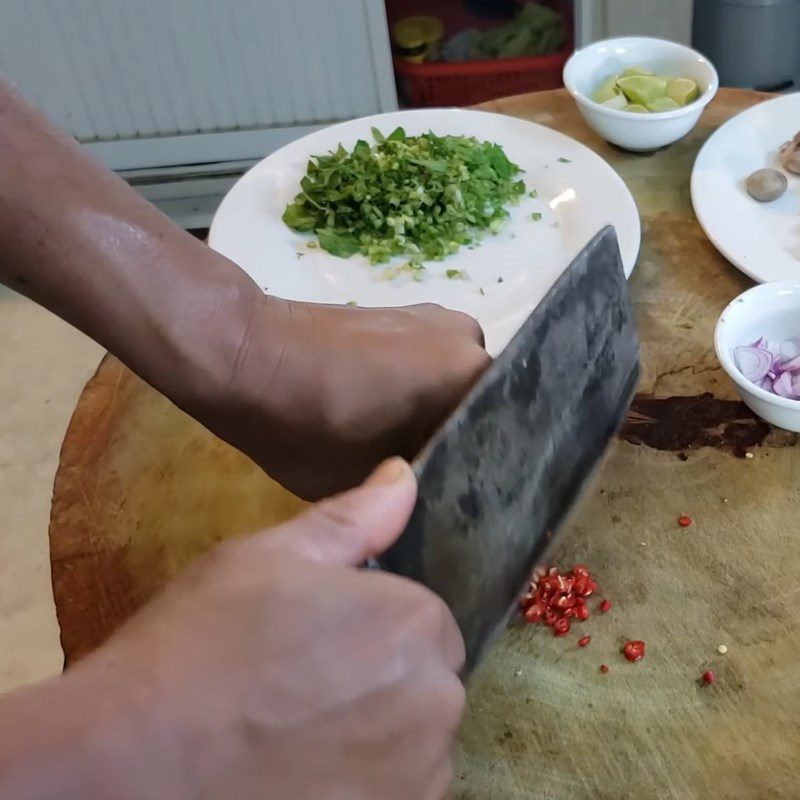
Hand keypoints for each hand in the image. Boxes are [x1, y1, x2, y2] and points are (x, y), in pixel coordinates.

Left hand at [0, 79, 487, 501]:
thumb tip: (440, 500)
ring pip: (459, 387)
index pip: (505, 437)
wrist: (244, 354)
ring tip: (413, 455)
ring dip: (443, 417)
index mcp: (473, 375)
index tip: (467, 505)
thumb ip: (419, 492)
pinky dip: (424, 393)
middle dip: (465, 445)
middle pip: (485, 409)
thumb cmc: (303, 423)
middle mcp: (473, 338)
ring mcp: (440, 318)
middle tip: (441, 488)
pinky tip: (393, 420)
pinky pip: (435, 364)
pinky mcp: (409, 313)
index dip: (486, 475)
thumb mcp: (366, 482)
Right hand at [60, 459, 464, 799]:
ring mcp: (417, 778)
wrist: (132, 759)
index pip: (426, 620)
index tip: (322, 639)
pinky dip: (365, 783)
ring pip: (416, 742)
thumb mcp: (267, 557)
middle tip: (302, 684)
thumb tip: (402, 475)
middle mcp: (436, 703)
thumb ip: (352, 518)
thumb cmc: (202, 642)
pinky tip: (304, 775)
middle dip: (384, 678)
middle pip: (427, 682)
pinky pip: (399, 792)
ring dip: (379, 736)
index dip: (374, 627)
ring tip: (298, 731)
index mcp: (414, 623)